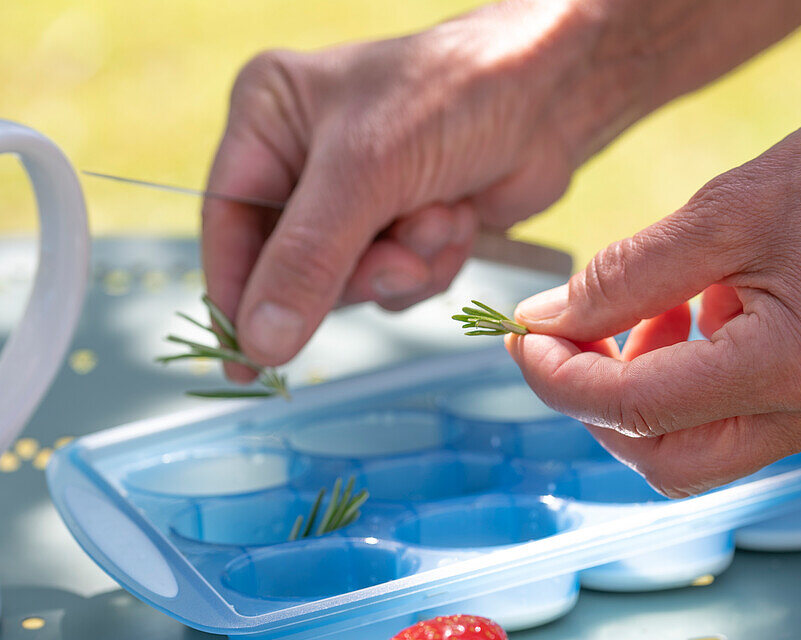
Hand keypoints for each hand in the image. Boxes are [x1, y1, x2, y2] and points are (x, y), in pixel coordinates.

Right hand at [201, 0, 800, 380]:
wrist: (553, 96)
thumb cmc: (454, 97)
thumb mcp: (366, 172)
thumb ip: (307, 259)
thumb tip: (259, 343)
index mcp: (269, 119)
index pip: (228, 224)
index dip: (236, 294)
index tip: (243, 362)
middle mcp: (306, 161)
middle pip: (294, 267)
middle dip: (357, 270)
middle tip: (397, 253)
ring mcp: (360, 198)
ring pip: (354, 284)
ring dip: (405, 266)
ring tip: (440, 216)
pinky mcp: (407, 225)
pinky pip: (401, 282)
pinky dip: (435, 264)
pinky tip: (460, 220)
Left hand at [506, 52, 800, 497]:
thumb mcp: (719, 211)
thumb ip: (621, 278)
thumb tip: (546, 323)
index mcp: (794, 368)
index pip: (638, 408)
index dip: (561, 378)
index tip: (521, 339)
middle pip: (663, 461)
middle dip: (596, 406)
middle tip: (566, 338)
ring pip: (695, 453)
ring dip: (640, 399)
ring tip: (642, 314)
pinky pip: (732, 424)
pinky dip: (685, 388)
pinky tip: (686, 321)